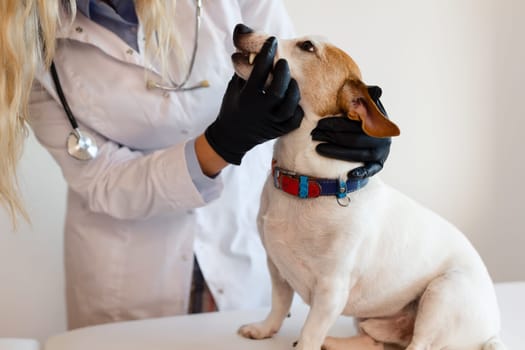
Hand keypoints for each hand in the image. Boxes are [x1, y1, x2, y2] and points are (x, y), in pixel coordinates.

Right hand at [205, 37, 303, 164]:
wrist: (232, 137)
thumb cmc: (233, 106)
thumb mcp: (234, 87)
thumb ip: (244, 70)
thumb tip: (253, 47)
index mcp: (246, 98)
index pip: (258, 72)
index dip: (266, 54)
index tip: (272, 41)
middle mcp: (259, 111)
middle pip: (277, 91)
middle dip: (283, 73)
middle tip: (283, 62)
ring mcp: (271, 123)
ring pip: (289, 106)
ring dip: (293, 90)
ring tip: (292, 81)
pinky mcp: (279, 131)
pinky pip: (295, 119)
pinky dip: (297, 108)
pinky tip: (294, 98)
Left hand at [311, 86, 390, 178]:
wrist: (382, 135)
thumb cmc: (368, 118)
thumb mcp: (370, 106)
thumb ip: (368, 97)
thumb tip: (376, 89)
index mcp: (378, 123)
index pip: (353, 124)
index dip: (335, 123)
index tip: (320, 123)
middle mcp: (381, 138)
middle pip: (352, 139)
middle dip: (331, 137)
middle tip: (314, 134)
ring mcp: (381, 153)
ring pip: (357, 154)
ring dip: (336, 152)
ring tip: (318, 148)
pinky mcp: (379, 164)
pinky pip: (371, 170)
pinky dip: (362, 173)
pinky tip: (349, 175)